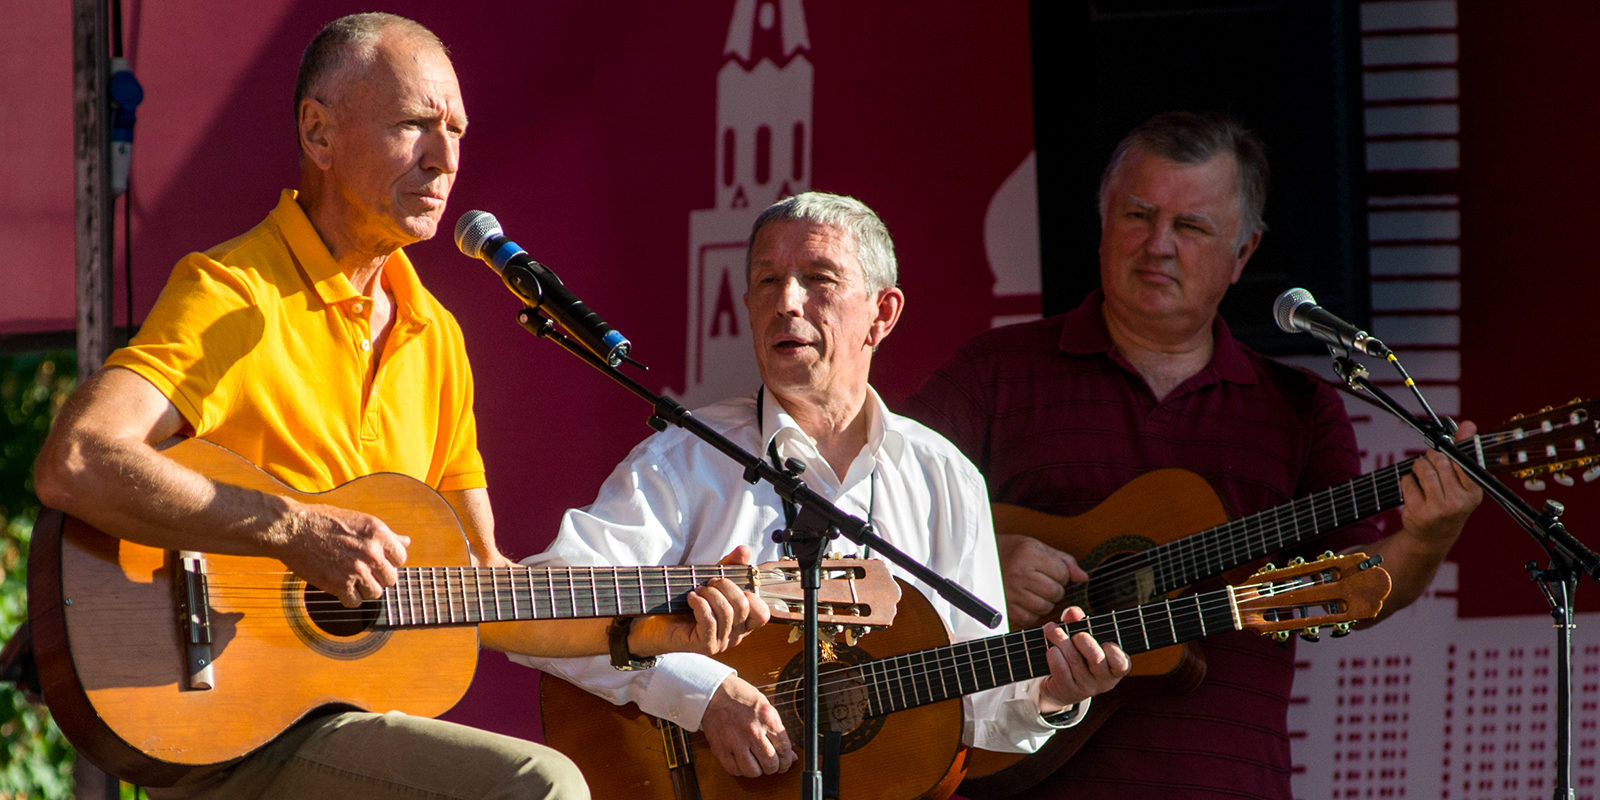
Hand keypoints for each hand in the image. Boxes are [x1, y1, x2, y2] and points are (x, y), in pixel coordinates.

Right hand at [278, 501, 410, 607]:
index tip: (378, 561)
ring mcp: (357, 570)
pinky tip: (341, 587)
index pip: (401, 557)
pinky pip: (355, 602)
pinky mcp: (340, 585)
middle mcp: (371, 552)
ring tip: (352, 580)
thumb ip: (384, 535)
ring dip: (365, 589)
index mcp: (378, 533)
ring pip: (376, 593)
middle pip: (391, 578)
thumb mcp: (360, 520)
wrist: (293, 529)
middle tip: (364, 572)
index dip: (390, 561)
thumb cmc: (324, 521)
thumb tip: (407, 541)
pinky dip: (348, 598)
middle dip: (378, 577)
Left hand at [628, 546, 771, 656]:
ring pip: (728, 612)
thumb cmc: (680, 604)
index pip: (762, 613)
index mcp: (740, 622)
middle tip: (708, 582)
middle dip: (726, 586)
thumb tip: (745, 550)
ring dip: (710, 594)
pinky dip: (700, 604)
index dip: (750, 593)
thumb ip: (728, 566)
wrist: (650, 623)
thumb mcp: (708, 580)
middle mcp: (735, 635)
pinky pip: (710, 621)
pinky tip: (690, 598)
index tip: (729, 581)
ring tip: (696, 590)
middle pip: (745, 606)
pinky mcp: (704, 646)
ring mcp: (721, 642)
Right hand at [700, 675, 795, 777]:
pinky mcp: (721, 749)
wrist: (714, 693)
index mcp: (766, 718)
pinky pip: (734, 770)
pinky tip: (742, 761)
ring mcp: (735, 741)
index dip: (787, 761)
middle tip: (772, 766)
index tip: (785, 763)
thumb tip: (790, 755)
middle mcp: (752, 730)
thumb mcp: (766, 708)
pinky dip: (741, 770)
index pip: (784, 749)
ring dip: (757, 770)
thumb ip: (778, 732)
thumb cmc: (741, 698)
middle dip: (774, 768)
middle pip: (770, 763)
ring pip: (753, 771)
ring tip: (757, 763)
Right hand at [997, 534, 1087, 627]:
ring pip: (1045, 607)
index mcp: (1028, 553)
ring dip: (1045, 601)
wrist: (976, 559)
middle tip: (1041, 580)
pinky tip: (1024, 600)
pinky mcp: (1004, 608)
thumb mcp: (1035, 547)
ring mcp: (1010, 593)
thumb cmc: (1010, 551)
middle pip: (1056, 592)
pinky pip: (1030, 619)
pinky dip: (1032, 612)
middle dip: (1055, 588)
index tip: (1050, 570)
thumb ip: (1062, 560)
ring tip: (1032, 590)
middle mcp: (1018, 573)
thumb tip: (1083, 578)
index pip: (1063, 573)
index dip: (1061, 573)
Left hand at [1038, 606, 1128, 712]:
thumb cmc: (1077, 653)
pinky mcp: (1068, 690)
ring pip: (1074, 660)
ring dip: (1060, 640)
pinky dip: (1054, 656)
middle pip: (1095, 658)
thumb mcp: (1081, 636)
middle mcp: (1103, 680)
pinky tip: (1051, 649)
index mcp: (1115, 667)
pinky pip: (1061, 670)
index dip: (1113, 651)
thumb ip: (1079, 621)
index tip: (1105, 642)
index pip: (1121, 663)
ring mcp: (1086, 688)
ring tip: (1050, 629)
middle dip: (1083, 640)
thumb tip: (1073, 612)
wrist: (1060, 684)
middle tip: (1076, 634)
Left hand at [1399, 419, 1483, 551]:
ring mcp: (1437, 509)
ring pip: (1423, 470)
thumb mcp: (1462, 481)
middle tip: (1431, 459)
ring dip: (1419, 465)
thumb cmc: (1450, 501)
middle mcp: (1458, 502)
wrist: (1434, 536)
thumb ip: (1464, 451)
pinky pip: (1407, 482)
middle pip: (1440, 461)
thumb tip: (1468, 424)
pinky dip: (1407, 480)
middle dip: (1432, 456)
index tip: (1447, 443)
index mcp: (1474, 493)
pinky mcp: (1418, 512)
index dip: (1453, 447)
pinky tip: (1413, 487)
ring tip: (1421, 469)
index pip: (1464, 461)